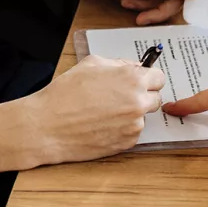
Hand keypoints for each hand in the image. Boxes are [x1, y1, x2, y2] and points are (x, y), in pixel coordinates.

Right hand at [20, 55, 164, 164]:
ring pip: (143, 116)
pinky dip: (122, 129)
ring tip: (105, 112)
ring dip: (131, 114)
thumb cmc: (65, 93)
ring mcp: (134, 124)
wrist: (48, 125)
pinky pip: (132, 132)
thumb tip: (134, 67)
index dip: (148, 79)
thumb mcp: (91, 64)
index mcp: (132, 79)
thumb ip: (118, 64)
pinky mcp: (127, 142)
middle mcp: (138, 102)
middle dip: (142, 96)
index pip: (159, 77)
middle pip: (155, 98)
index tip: (142, 82)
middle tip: (121, 97)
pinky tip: (102, 124)